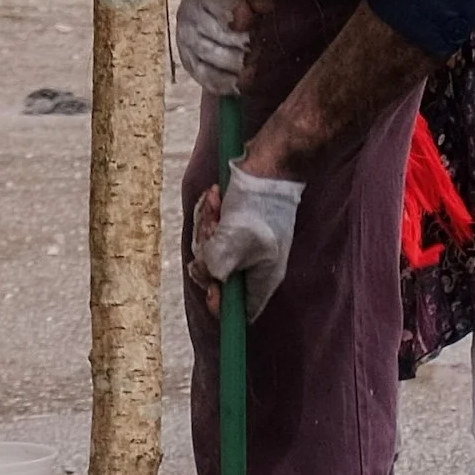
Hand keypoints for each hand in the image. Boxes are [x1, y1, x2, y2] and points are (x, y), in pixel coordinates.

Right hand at [175, 0, 277, 96]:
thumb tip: (264, 7)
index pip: (227, 9)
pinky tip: (242, 82)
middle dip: (247, 43)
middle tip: (258, 41)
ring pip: (213, 60)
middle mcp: (189, 15)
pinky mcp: (187, 60)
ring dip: (240, 64)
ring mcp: (185, 40)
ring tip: (254, 59)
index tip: (255, 18)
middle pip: (221, 38)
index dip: (248, 18)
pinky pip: (205, 78)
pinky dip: (226, 85)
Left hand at [189, 161, 304, 319]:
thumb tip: (204, 273)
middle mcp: (254, 264)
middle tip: (212, 233)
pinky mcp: (237, 223)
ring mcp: (246, 242)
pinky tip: (216, 197)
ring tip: (215, 206)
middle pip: (218, 277)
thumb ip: (214, 269)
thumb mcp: (232, 246)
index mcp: (262, 278)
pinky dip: (211, 213)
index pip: (239, 311)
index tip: (211, 286)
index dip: (220, 304)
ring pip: (212, 250)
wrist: (271, 163)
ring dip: (207, 227)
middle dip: (208, 254)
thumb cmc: (258, 208)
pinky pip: (214, 228)